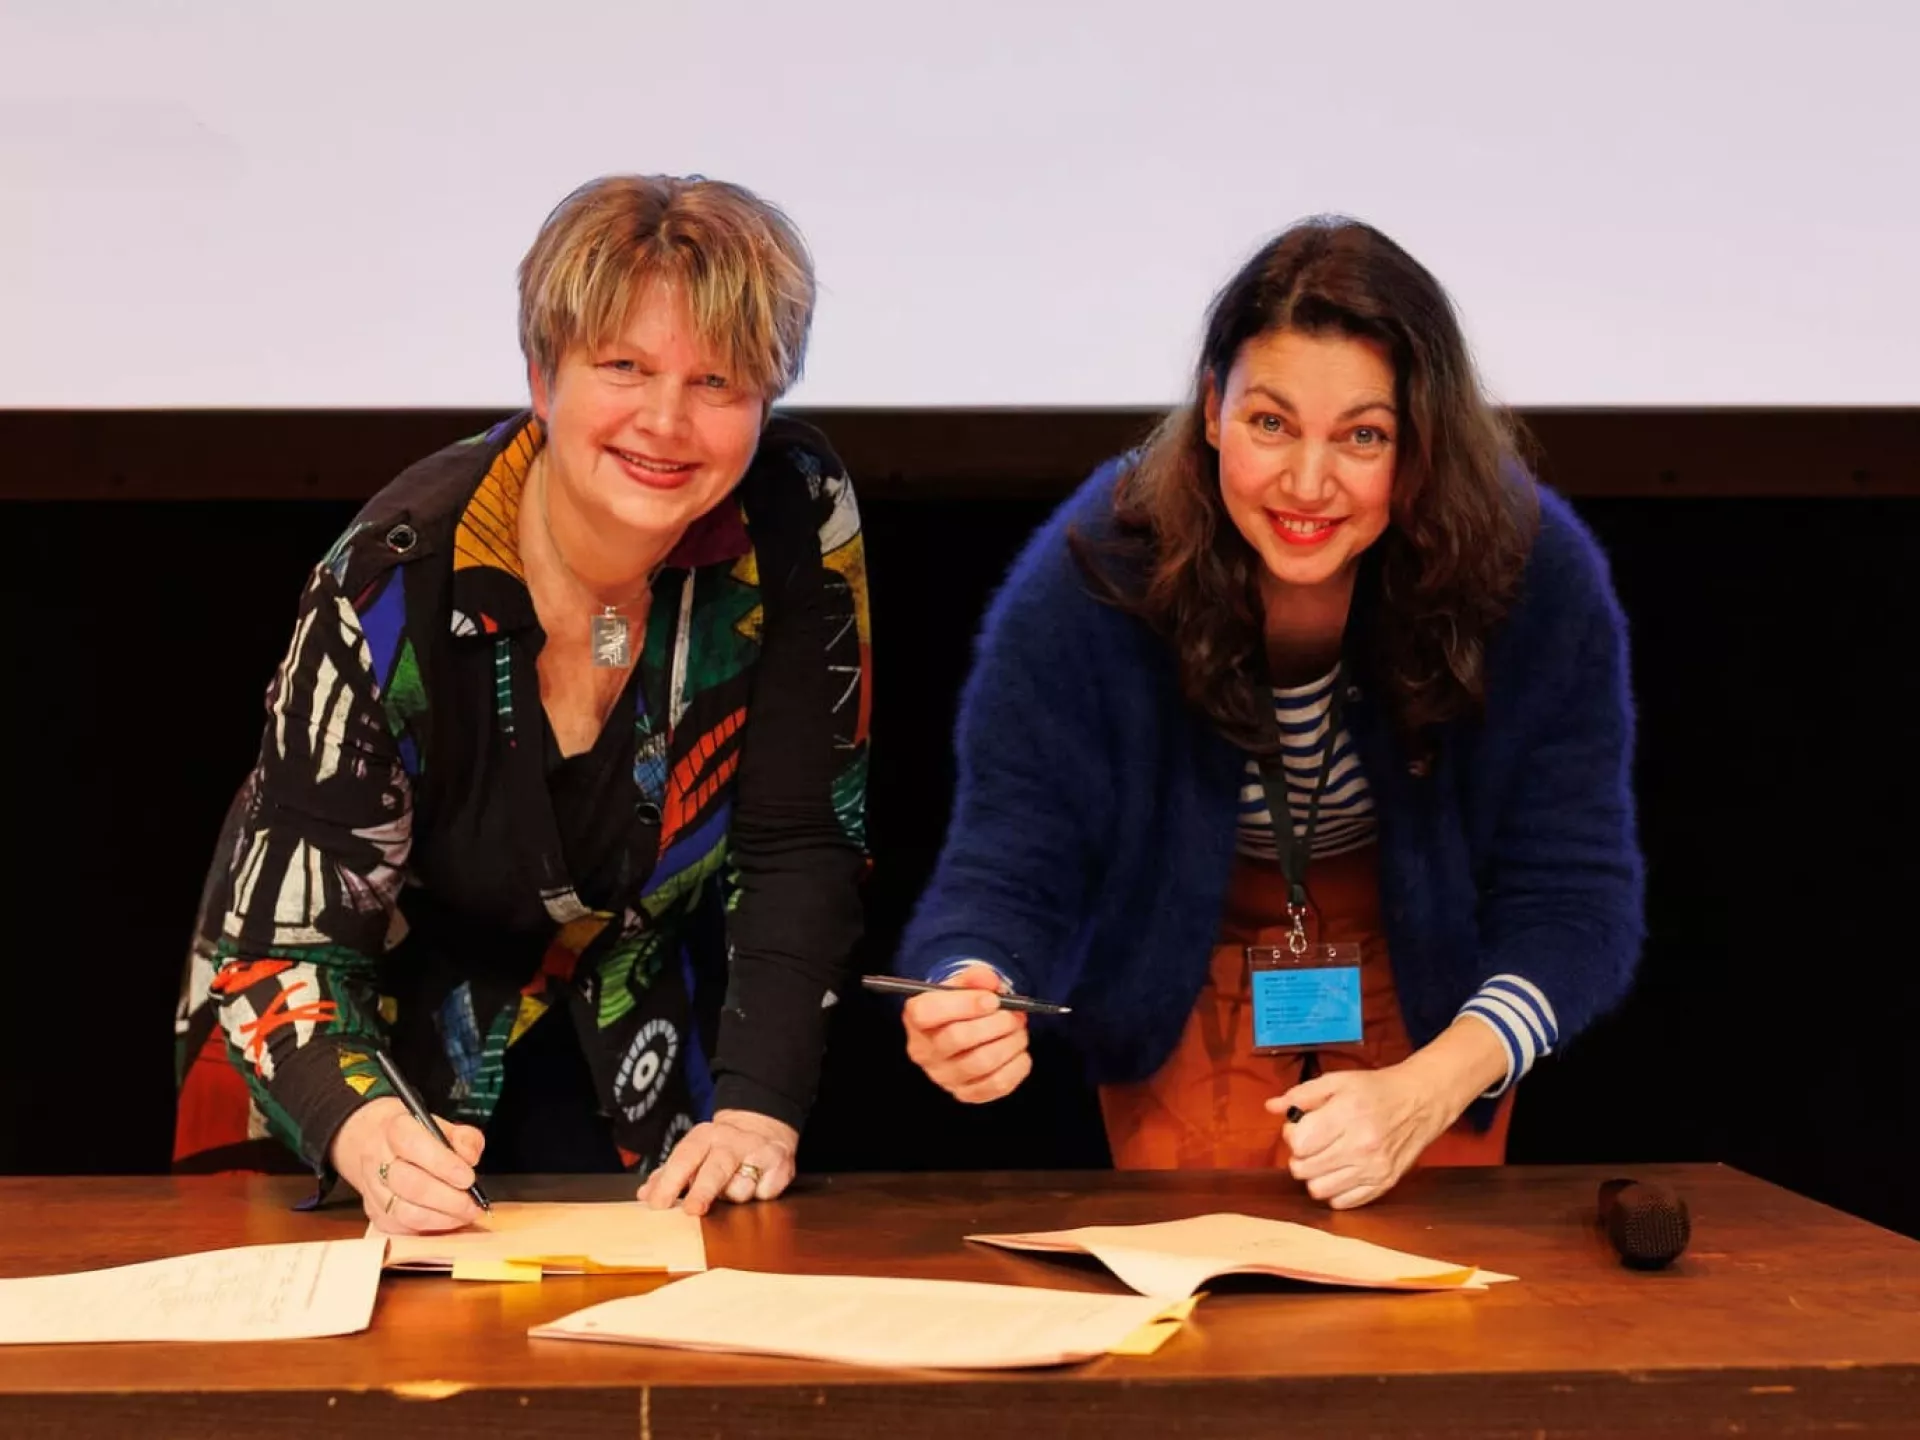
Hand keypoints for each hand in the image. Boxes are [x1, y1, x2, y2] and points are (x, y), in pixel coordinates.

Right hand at [329, 1096, 485, 1234]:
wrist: (373, 1143)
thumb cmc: (414, 1136)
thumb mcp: (442, 1125)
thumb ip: (463, 1138)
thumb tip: (469, 1157)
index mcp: (395, 1130)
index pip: (413, 1145)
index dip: (443, 1164)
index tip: (468, 1178)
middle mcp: (378, 1160)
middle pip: (410, 1184)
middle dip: (447, 1199)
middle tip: (471, 1203)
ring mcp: (373, 1189)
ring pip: (404, 1212)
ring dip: (440, 1218)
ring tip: (463, 1214)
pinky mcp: (375, 1214)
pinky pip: (402, 1228)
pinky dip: (429, 1228)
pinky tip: (446, 1220)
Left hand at [636, 1109, 798, 1216]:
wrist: (763, 1126)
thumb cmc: (720, 1147)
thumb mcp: (694, 1152)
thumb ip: (669, 1173)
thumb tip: (645, 1195)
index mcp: (704, 1136)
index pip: (684, 1157)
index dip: (670, 1181)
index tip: (658, 1203)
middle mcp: (732, 1141)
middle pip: (716, 1168)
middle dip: (703, 1190)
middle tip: (692, 1211)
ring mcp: (759, 1151)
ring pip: (742, 1186)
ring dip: (734, 1196)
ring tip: (733, 1188)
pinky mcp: (782, 1164)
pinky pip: (766, 1192)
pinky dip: (759, 1194)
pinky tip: (758, 1184)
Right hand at [901, 963, 1030, 1103]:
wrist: (960, 1032)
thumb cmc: (960, 1007)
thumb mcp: (962, 985)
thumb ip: (975, 978)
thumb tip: (990, 981)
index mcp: (917, 1019)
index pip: (927, 1012)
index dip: (964, 1004)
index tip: (993, 999)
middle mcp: (924, 1051)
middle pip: (958, 1038)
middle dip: (996, 1023)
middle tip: (1015, 1015)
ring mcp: (944, 1077)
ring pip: (981, 1063)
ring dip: (1010, 1043)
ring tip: (1019, 1031)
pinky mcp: (966, 1094)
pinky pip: (996, 1084)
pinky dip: (1016, 1066)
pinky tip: (1019, 1052)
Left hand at [1265, 1064, 1452, 1209]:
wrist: (1420, 1102)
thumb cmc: (1375, 1090)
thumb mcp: (1337, 1081)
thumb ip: (1302, 1094)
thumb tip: (1272, 1107)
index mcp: (1347, 1115)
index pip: (1299, 1144)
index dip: (1291, 1135)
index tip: (1299, 1126)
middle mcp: (1361, 1146)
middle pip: (1304, 1170)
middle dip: (1299, 1156)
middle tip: (1310, 1142)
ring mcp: (1374, 1169)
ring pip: (1319, 1190)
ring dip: (1314, 1175)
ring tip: (1323, 1158)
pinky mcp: (1384, 1185)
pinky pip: (1342, 1202)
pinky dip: (1334, 1190)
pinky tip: (1339, 1171)